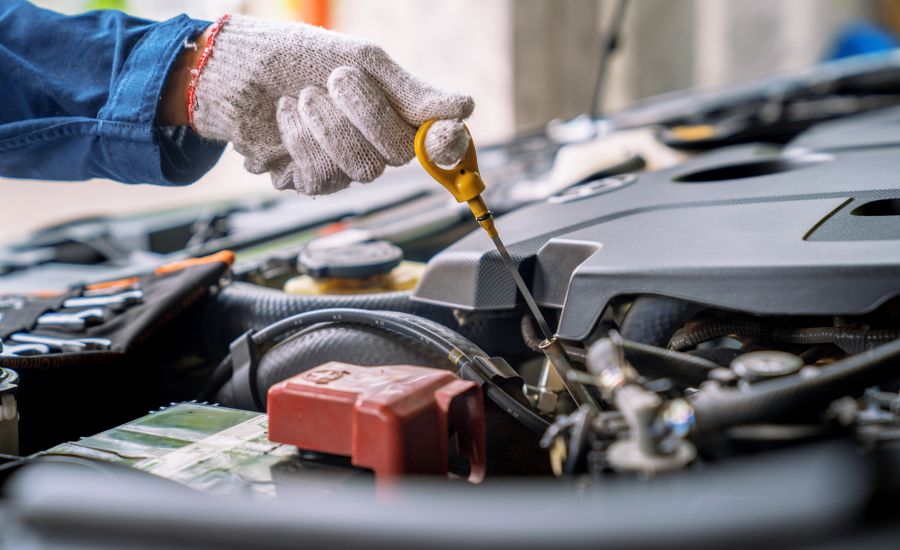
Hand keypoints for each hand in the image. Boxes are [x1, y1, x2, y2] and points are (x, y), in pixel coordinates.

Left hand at [162, 16, 472, 194]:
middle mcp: (378, 148)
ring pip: (360, 169)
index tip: (446, 133)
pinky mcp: (311, 181)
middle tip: (337, 79)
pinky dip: (301, 139)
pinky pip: (322, 176)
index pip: (441, 143)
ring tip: (304, 96)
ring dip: (327, 125)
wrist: (240, 72)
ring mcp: (345, 168)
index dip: (450, 145)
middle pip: (398, 154)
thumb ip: (410, 91)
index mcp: (399, 115)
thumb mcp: (361, 61)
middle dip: (366, 113)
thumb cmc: (303, 58)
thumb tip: (463, 109)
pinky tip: (287, 115)